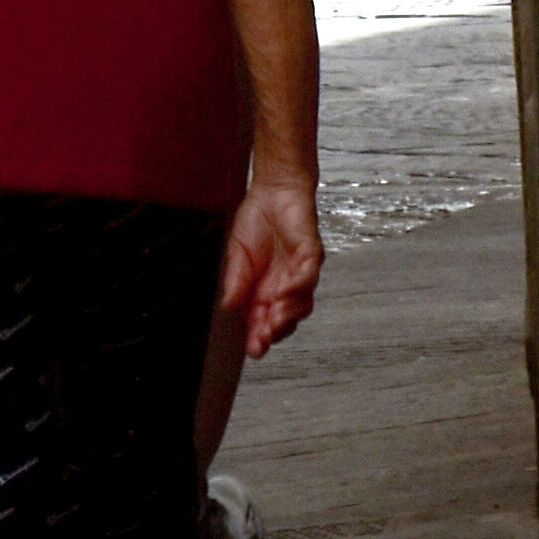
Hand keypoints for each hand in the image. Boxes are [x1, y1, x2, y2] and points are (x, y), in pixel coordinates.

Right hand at [219, 173, 324, 356]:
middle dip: (275, 331)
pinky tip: (285, 292)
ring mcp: (300, 274)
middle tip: (264, 338)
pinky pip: (309, 276)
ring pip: (301, 304)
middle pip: (284, 320)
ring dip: (288, 315)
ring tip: (274, 320)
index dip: (258, 337)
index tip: (253, 349)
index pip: (262, 322)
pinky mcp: (311, 256)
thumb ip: (235, 279)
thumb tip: (228, 306)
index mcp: (263, 292)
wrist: (272, 189)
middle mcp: (284, 289)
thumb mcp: (236, 252)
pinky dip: (298, 286)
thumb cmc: (255, 220)